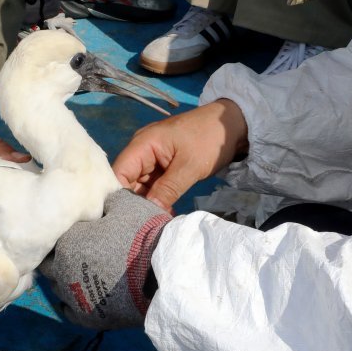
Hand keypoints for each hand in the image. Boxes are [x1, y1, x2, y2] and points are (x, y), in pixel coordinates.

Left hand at [40, 189, 171, 329]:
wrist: (163, 275)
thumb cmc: (142, 235)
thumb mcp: (125, 203)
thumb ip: (105, 199)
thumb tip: (98, 198)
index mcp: (66, 242)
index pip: (51, 237)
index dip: (63, 232)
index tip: (75, 231)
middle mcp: (61, 271)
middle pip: (49, 264)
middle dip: (59, 256)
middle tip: (78, 251)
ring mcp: (73, 297)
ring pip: (57, 287)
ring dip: (66, 278)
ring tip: (84, 272)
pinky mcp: (87, 318)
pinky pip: (68, 310)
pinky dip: (72, 301)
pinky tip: (83, 293)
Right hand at [112, 99, 248, 211]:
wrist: (233, 124)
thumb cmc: (210, 139)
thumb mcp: (190, 166)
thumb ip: (168, 189)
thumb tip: (149, 212)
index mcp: (142, 144)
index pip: (118, 173)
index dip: (119, 196)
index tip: (127, 219)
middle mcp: (141, 151)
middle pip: (126, 181)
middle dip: (133, 204)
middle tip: (144, 225)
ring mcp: (152, 159)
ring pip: (139, 186)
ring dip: (146, 204)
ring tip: (153, 223)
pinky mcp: (162, 166)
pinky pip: (152, 185)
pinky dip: (156, 199)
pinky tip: (163, 214)